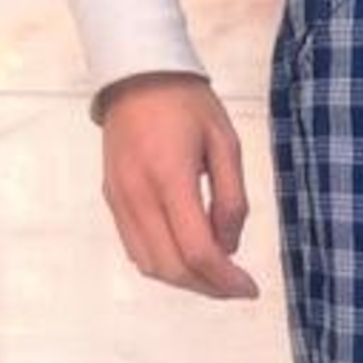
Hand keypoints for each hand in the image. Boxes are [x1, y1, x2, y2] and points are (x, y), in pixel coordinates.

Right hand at [99, 72, 258, 299]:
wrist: (135, 74)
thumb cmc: (188, 105)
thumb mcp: (226, 145)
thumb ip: (232, 200)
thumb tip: (229, 248)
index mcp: (171, 179)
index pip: (198, 251)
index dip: (226, 280)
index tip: (250, 288)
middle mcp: (139, 196)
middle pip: (173, 268)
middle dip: (209, 288)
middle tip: (236, 287)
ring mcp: (121, 200)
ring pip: (151, 266)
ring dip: (186, 281)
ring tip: (216, 275)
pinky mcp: (112, 200)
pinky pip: (136, 249)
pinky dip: (164, 264)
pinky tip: (188, 257)